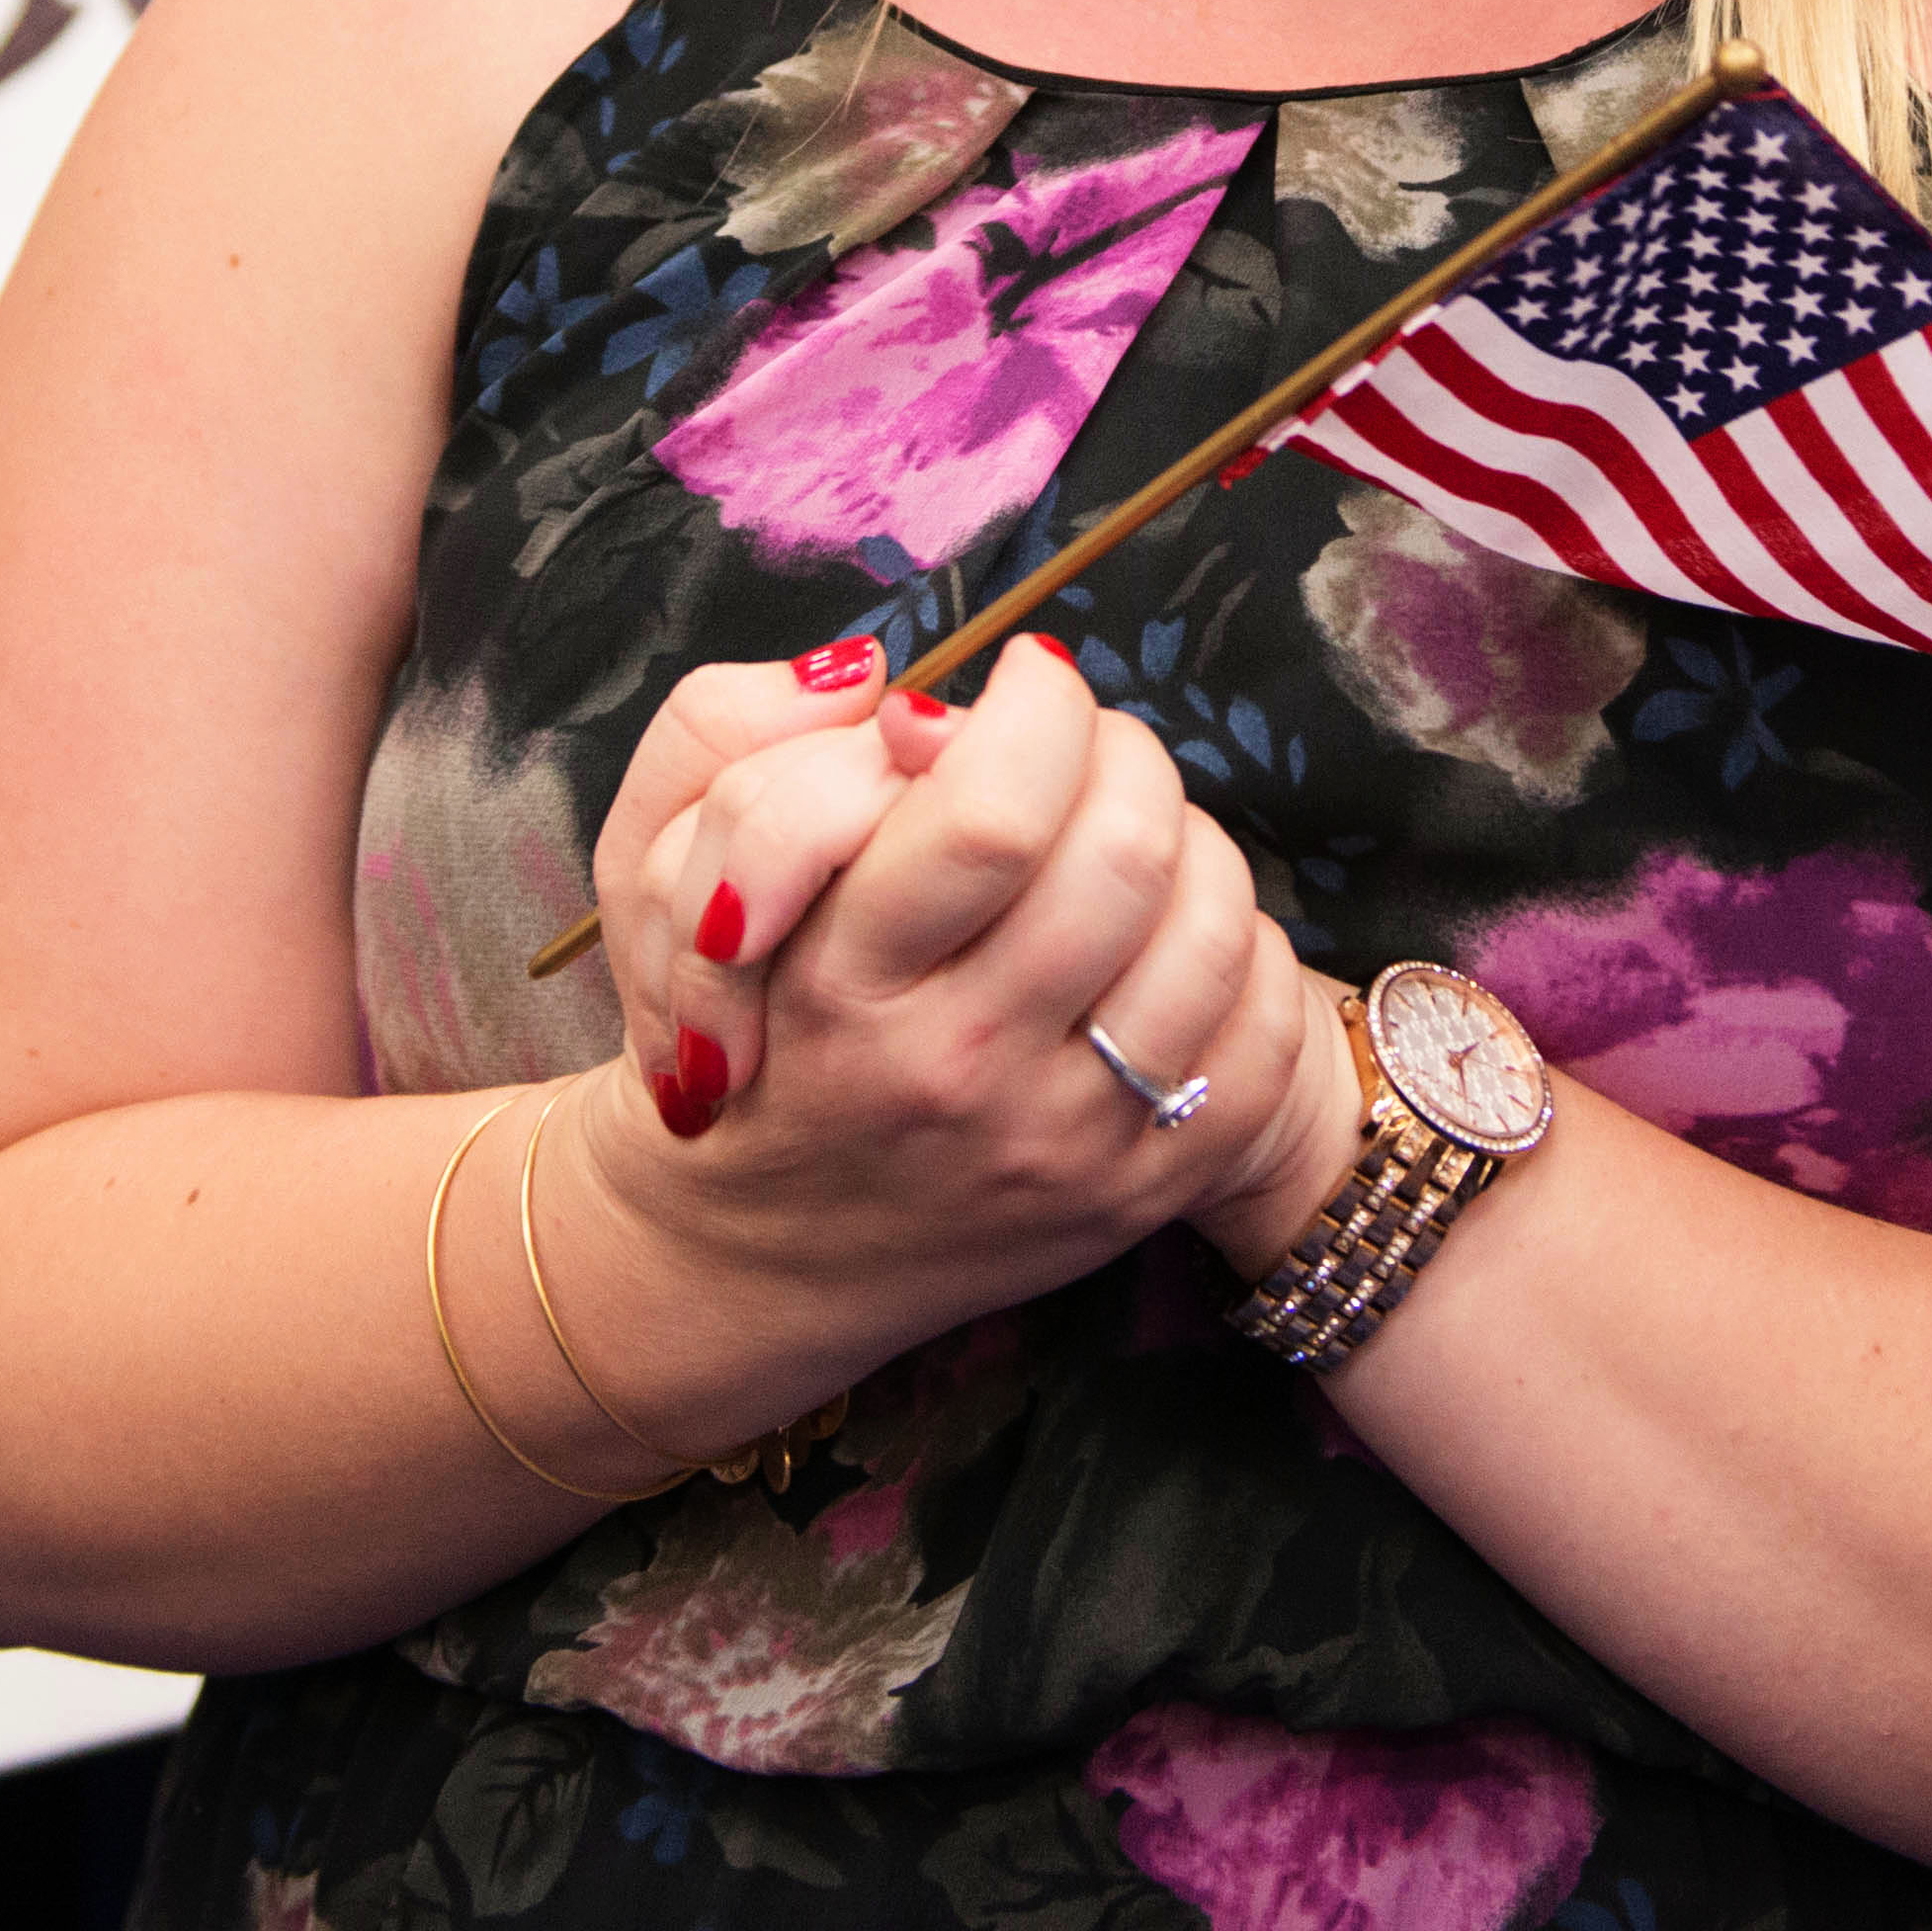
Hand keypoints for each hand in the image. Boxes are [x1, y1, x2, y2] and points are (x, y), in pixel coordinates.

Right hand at [586, 640, 1357, 1339]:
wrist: (760, 1250)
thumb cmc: (737, 1031)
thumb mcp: (667, 872)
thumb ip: (748, 746)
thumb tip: (909, 695)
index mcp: (843, 984)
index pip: (997, 812)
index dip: (1040, 708)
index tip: (1026, 680)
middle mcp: (961, 1074)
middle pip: (1126, 856)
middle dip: (1122, 755)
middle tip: (1081, 751)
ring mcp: (1066, 1145)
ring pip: (1214, 929)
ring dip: (1189, 841)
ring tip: (1125, 839)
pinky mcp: (1145, 1192)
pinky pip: (1265, 1030)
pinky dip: (1243, 949)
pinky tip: (1167, 938)